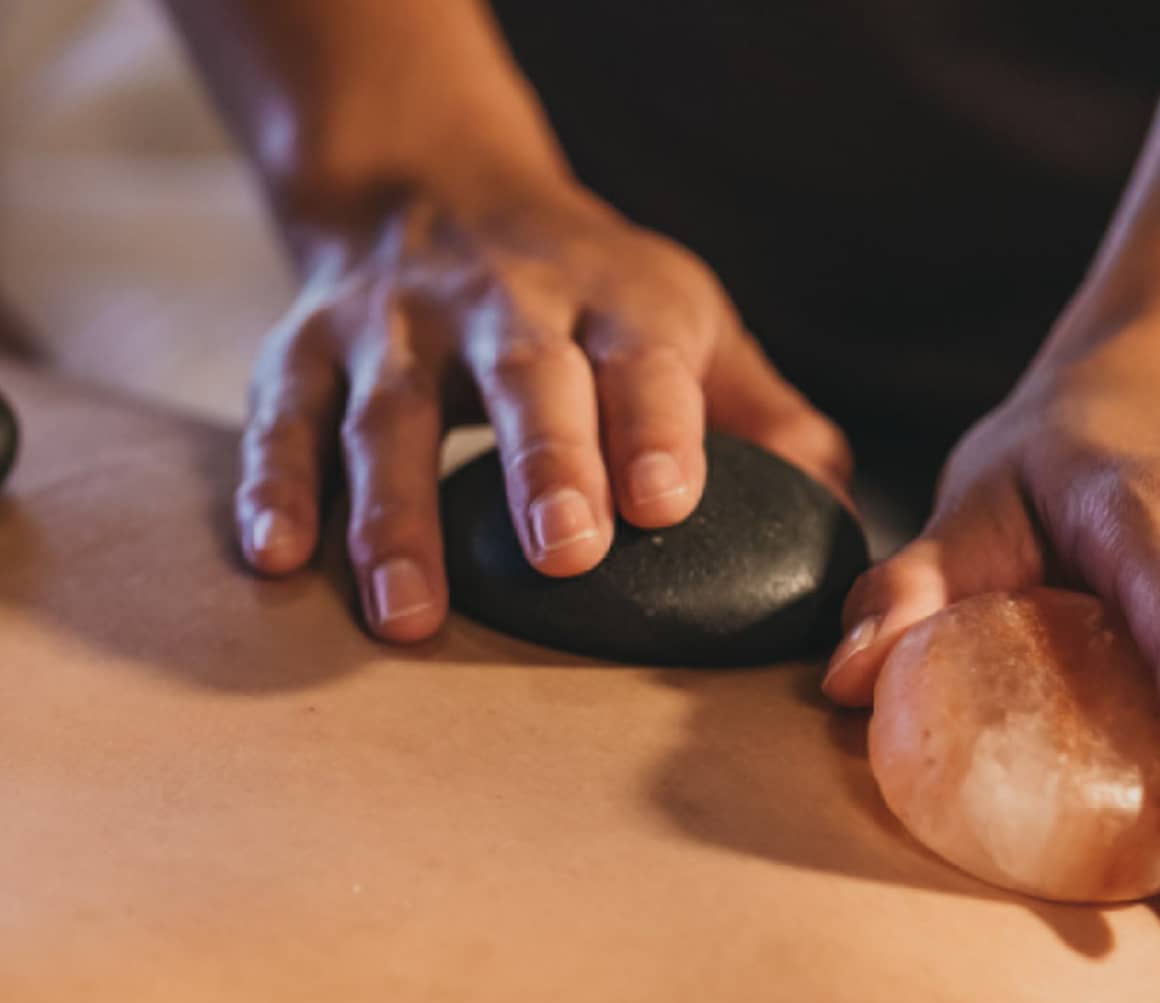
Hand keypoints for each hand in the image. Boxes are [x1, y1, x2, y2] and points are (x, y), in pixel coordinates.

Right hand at [237, 178, 849, 640]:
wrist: (434, 185)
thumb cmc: (588, 292)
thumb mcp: (684, 321)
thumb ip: (761, 412)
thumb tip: (834, 509)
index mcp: (612, 301)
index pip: (642, 357)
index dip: (656, 424)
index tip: (666, 502)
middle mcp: (502, 304)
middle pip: (523, 375)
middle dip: (543, 461)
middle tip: (564, 554)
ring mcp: (395, 325)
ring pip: (390, 411)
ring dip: (398, 512)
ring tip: (410, 613)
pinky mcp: (306, 348)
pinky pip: (284, 416)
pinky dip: (278, 482)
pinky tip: (278, 557)